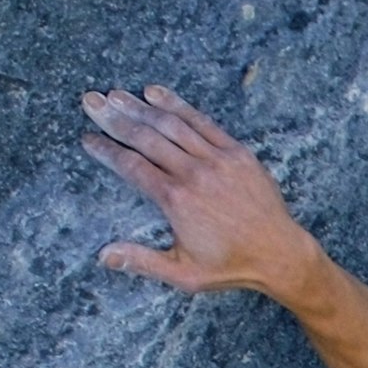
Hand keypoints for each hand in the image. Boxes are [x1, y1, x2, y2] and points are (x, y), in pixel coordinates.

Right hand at [84, 86, 317, 296]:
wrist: (280, 254)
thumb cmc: (231, 266)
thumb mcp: (183, 274)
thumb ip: (142, 261)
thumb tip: (103, 256)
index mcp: (176, 201)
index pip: (130, 166)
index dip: (106, 150)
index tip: (88, 139)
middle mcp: (194, 174)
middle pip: (145, 137)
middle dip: (113, 118)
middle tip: (91, 102)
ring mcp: (217, 160)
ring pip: (171, 125)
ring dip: (139, 107)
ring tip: (115, 95)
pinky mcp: (236, 153)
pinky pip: (202, 122)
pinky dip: (177, 105)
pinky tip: (155, 93)